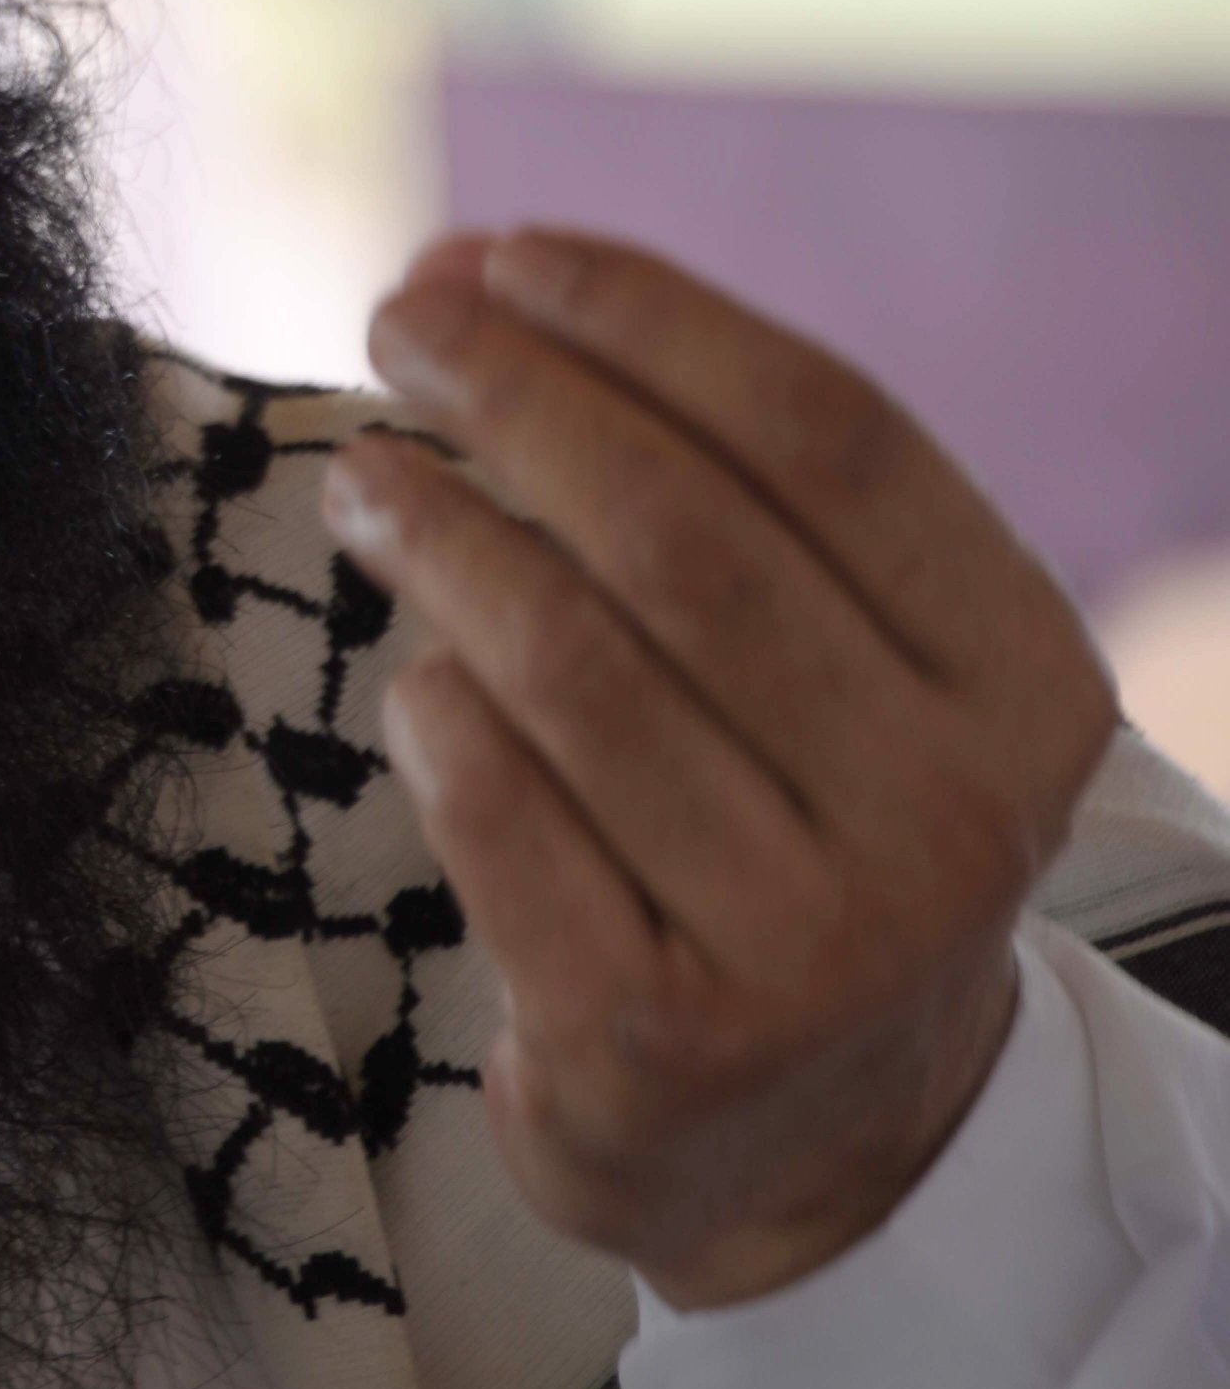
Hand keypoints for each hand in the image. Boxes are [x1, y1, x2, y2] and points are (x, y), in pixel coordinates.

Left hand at [321, 228, 1116, 1308]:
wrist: (805, 1135)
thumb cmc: (786, 814)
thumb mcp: (820, 652)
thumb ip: (684, 461)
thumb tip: (468, 265)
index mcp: (1024, 682)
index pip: (831, 438)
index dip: (652, 320)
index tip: (505, 253)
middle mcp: (948, 817)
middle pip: (683, 536)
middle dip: (515, 400)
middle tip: (398, 330)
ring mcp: (810, 946)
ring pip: (571, 667)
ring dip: (438, 536)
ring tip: (363, 480)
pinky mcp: (655, 1040)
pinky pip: (496, 811)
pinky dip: (434, 712)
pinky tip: (412, 671)